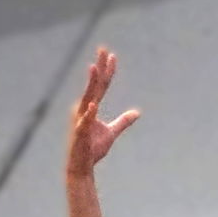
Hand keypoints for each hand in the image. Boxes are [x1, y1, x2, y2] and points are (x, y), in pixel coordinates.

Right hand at [66, 48, 140, 178]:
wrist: (82, 167)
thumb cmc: (93, 149)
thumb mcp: (112, 133)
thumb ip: (123, 121)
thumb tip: (137, 112)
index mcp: (91, 108)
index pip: (101, 86)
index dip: (107, 71)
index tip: (112, 55)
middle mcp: (84, 110)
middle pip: (94, 86)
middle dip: (99, 68)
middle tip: (103, 49)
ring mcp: (81, 120)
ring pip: (87, 98)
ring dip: (91, 83)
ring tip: (94, 68)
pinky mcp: (80, 133)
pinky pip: (85, 121)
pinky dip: (89, 113)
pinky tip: (93, 104)